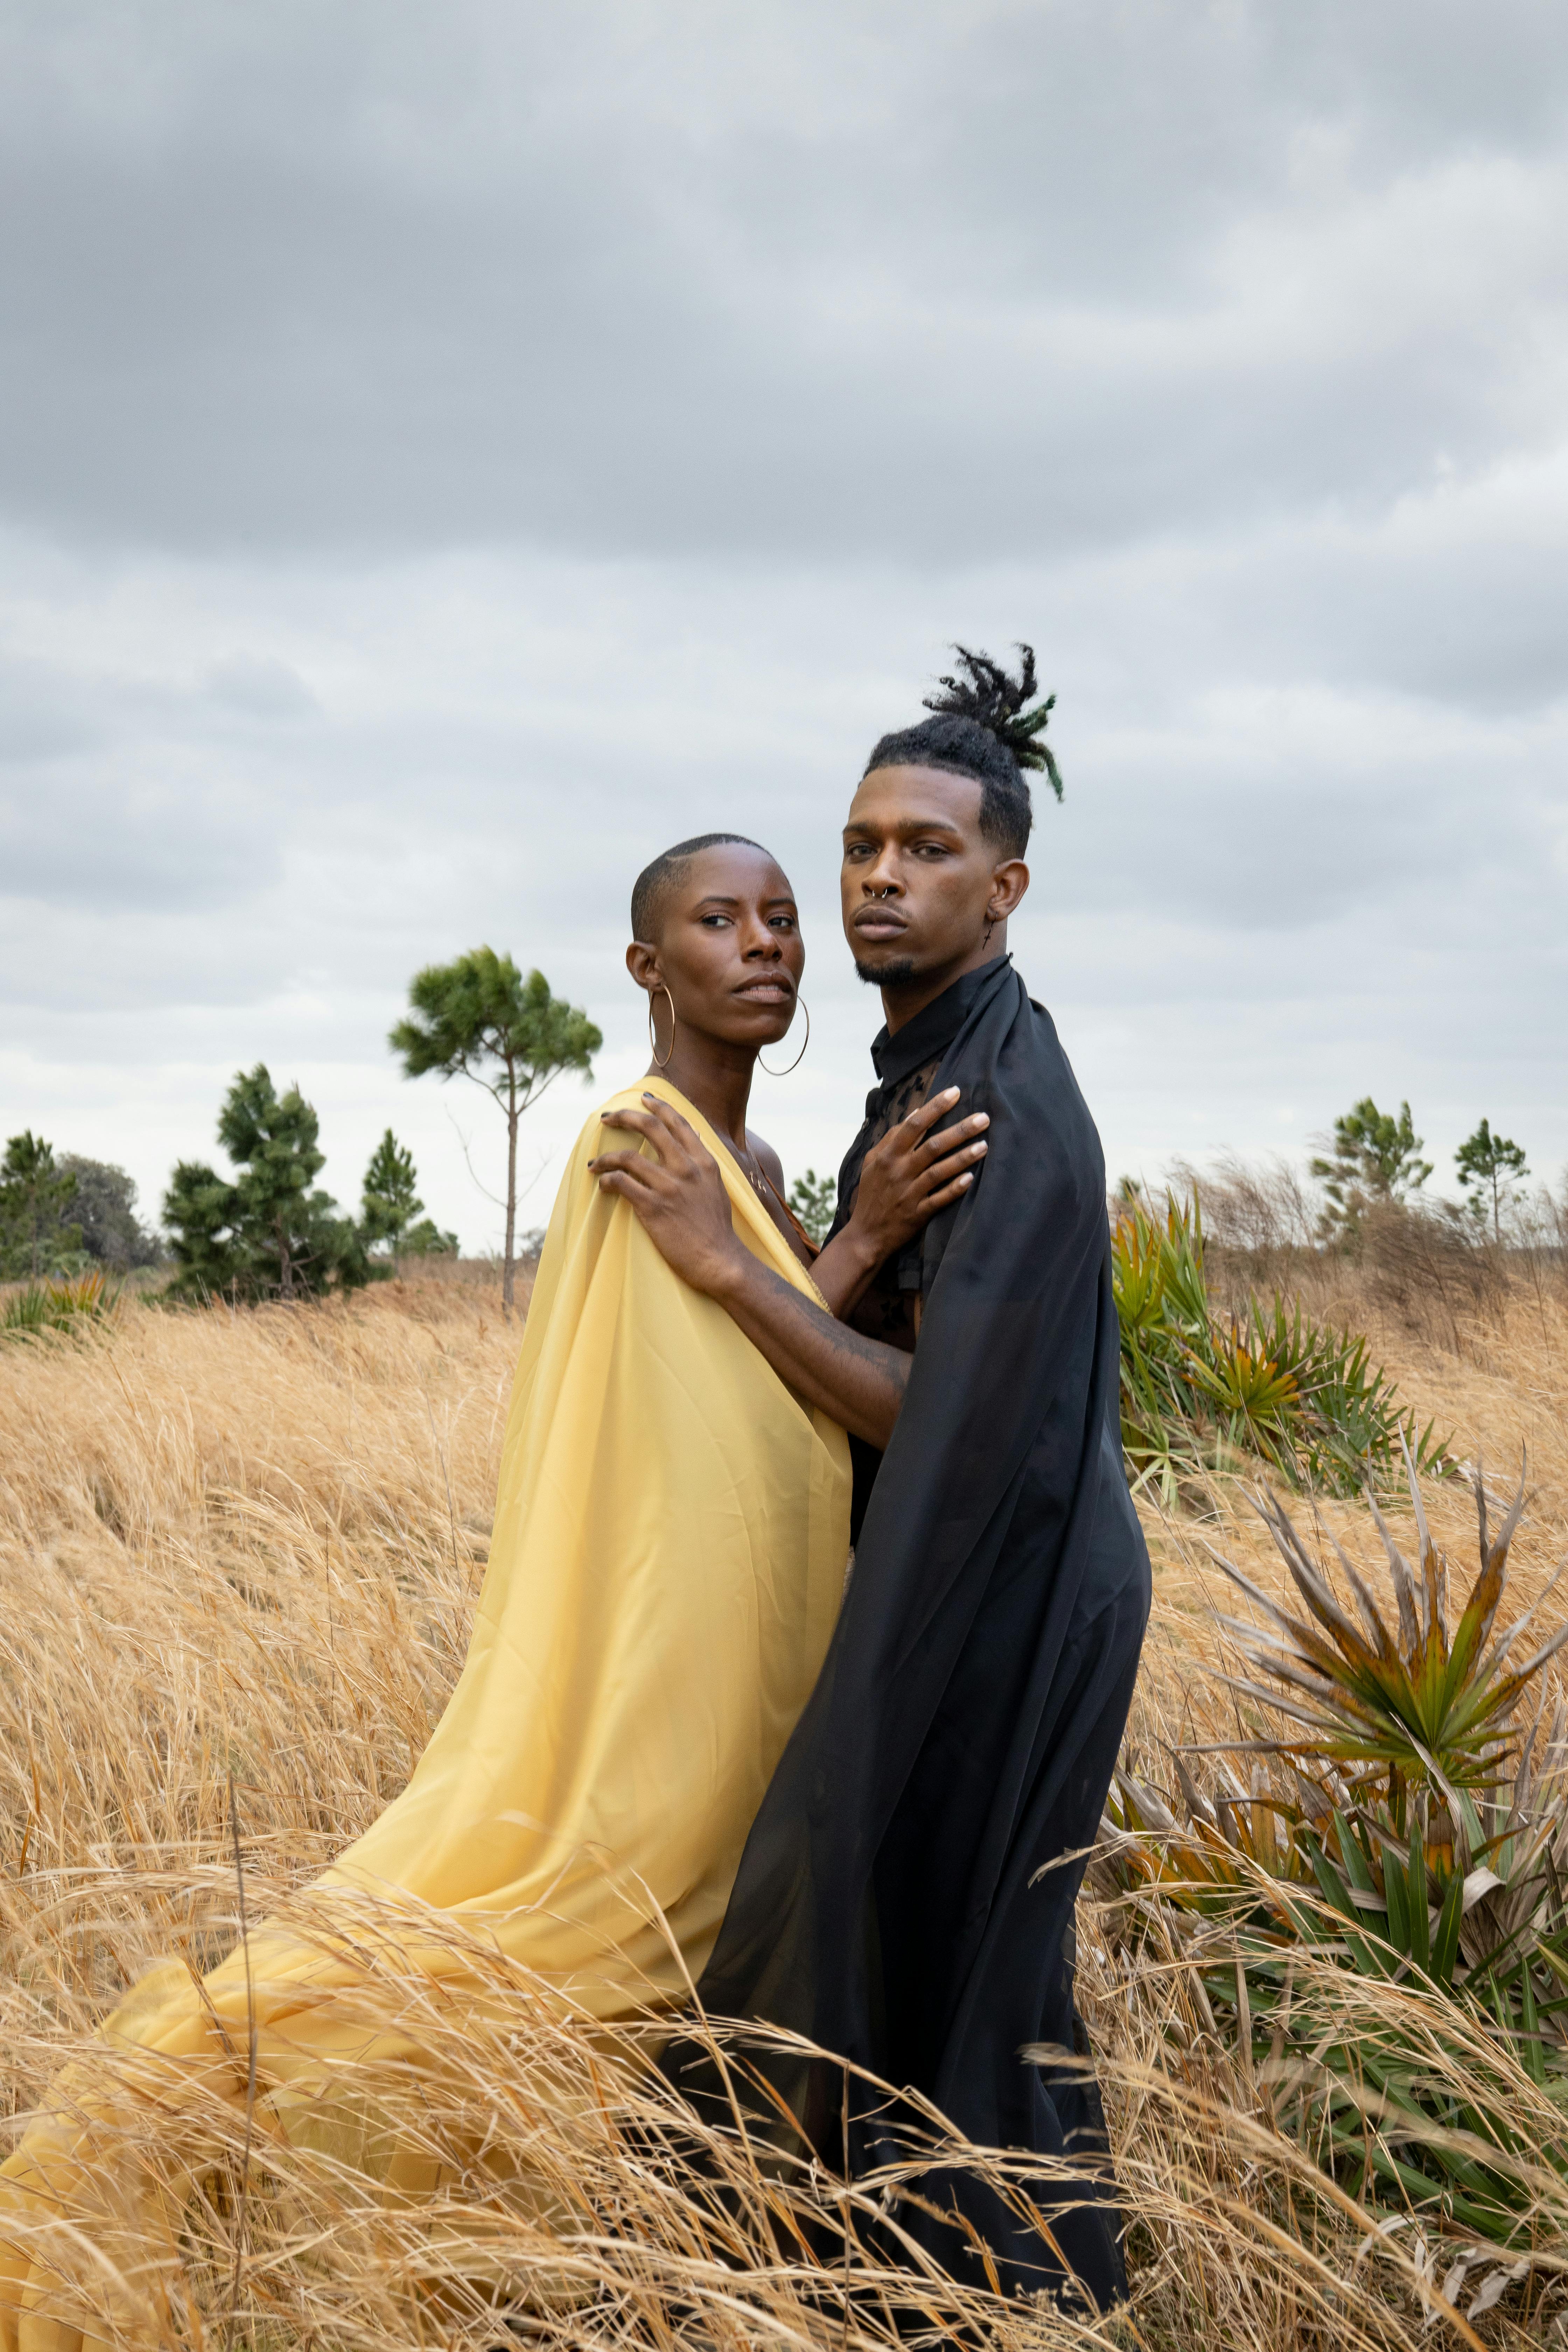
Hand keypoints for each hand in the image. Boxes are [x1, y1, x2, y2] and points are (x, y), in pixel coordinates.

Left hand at [588, 1095, 745, 1297]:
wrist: (719, 1260)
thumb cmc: (717, 1229)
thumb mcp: (716, 1188)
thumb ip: (702, 1164)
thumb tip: (692, 1140)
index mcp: (704, 1162)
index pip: (679, 1123)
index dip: (659, 1107)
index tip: (643, 1099)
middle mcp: (687, 1168)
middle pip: (651, 1129)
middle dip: (625, 1117)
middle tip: (607, 1118)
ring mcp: (670, 1187)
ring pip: (628, 1156)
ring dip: (606, 1157)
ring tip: (594, 1163)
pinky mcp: (653, 1207)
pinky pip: (622, 1183)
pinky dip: (607, 1180)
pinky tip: (602, 1184)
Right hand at [847, 1085, 988, 1262]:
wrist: (866, 1235)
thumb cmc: (871, 1194)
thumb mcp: (872, 1163)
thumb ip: (890, 1138)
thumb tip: (913, 1114)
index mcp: (887, 1155)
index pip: (914, 1124)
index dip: (935, 1107)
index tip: (955, 1092)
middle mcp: (899, 1171)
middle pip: (933, 1145)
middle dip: (959, 1130)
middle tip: (983, 1117)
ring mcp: (909, 1193)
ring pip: (939, 1171)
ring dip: (963, 1157)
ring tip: (984, 1145)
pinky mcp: (918, 1213)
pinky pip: (940, 1199)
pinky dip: (955, 1188)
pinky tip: (971, 1178)